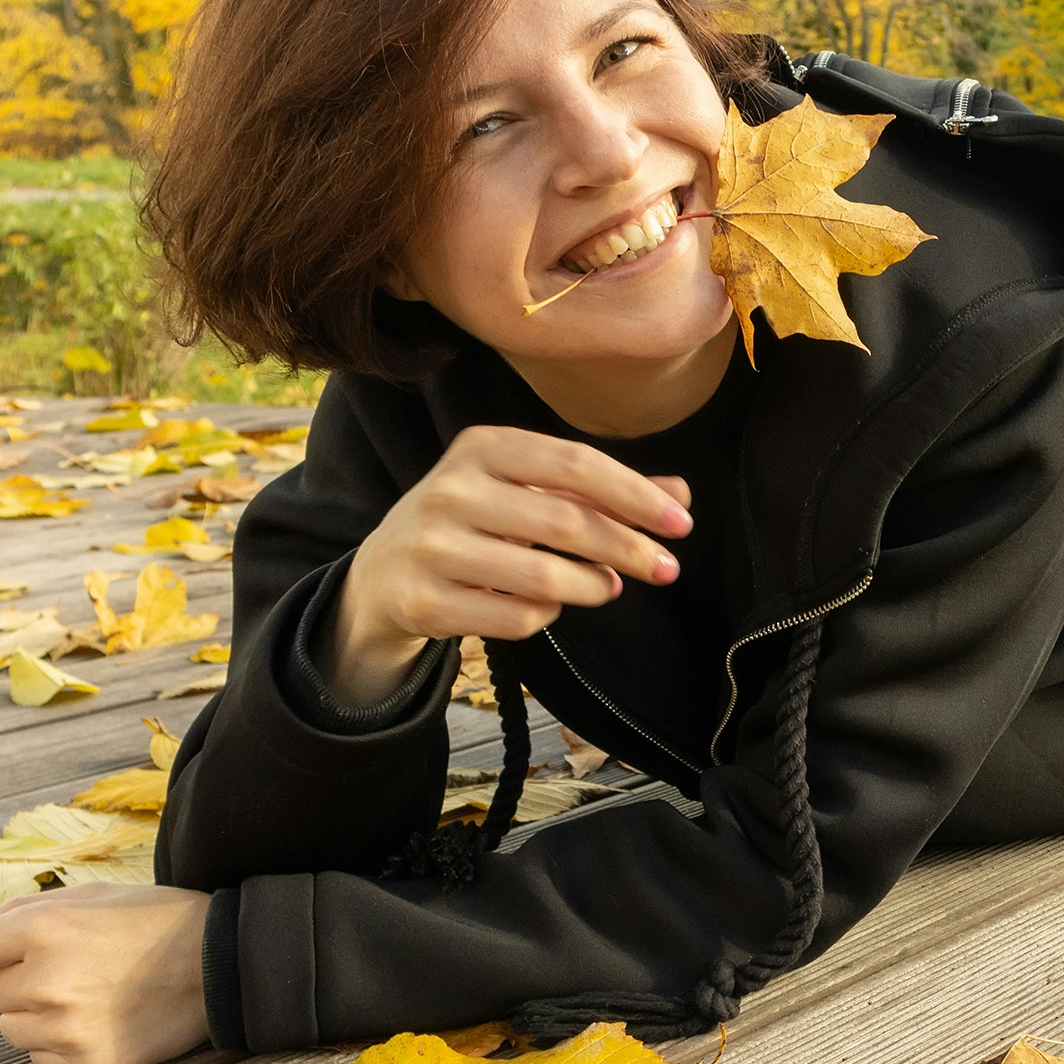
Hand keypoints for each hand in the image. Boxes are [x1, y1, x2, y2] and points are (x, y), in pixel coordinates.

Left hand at [0, 883, 214, 1063]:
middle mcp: (47, 982)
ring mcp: (66, 1031)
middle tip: (75, 967)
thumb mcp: (88, 898)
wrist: (222, 966)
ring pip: (12, 1028)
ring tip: (92, 995)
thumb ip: (15, 913)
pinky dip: (60, 1044)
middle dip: (20, 979)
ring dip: (38, 1014)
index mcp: (43, 930)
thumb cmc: (154, 922)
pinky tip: (102, 1020)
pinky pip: (40, 1058)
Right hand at [328, 426, 693, 706]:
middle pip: (565, 521)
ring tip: (611, 586)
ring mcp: (433, 547)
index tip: (681, 523)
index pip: (576, 465)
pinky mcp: (425, 601)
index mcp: (483, 447)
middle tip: (667, 568)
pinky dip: (546, 613)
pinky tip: (549, 604)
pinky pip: (515, 617)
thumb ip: (598, 491)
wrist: (383, 574)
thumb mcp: (525, 490)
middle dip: (628, 548)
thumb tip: (680, 496)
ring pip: (543, 577)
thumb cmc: (473, 522)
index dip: (636, 495)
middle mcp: (452, 490)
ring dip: (593, 586)